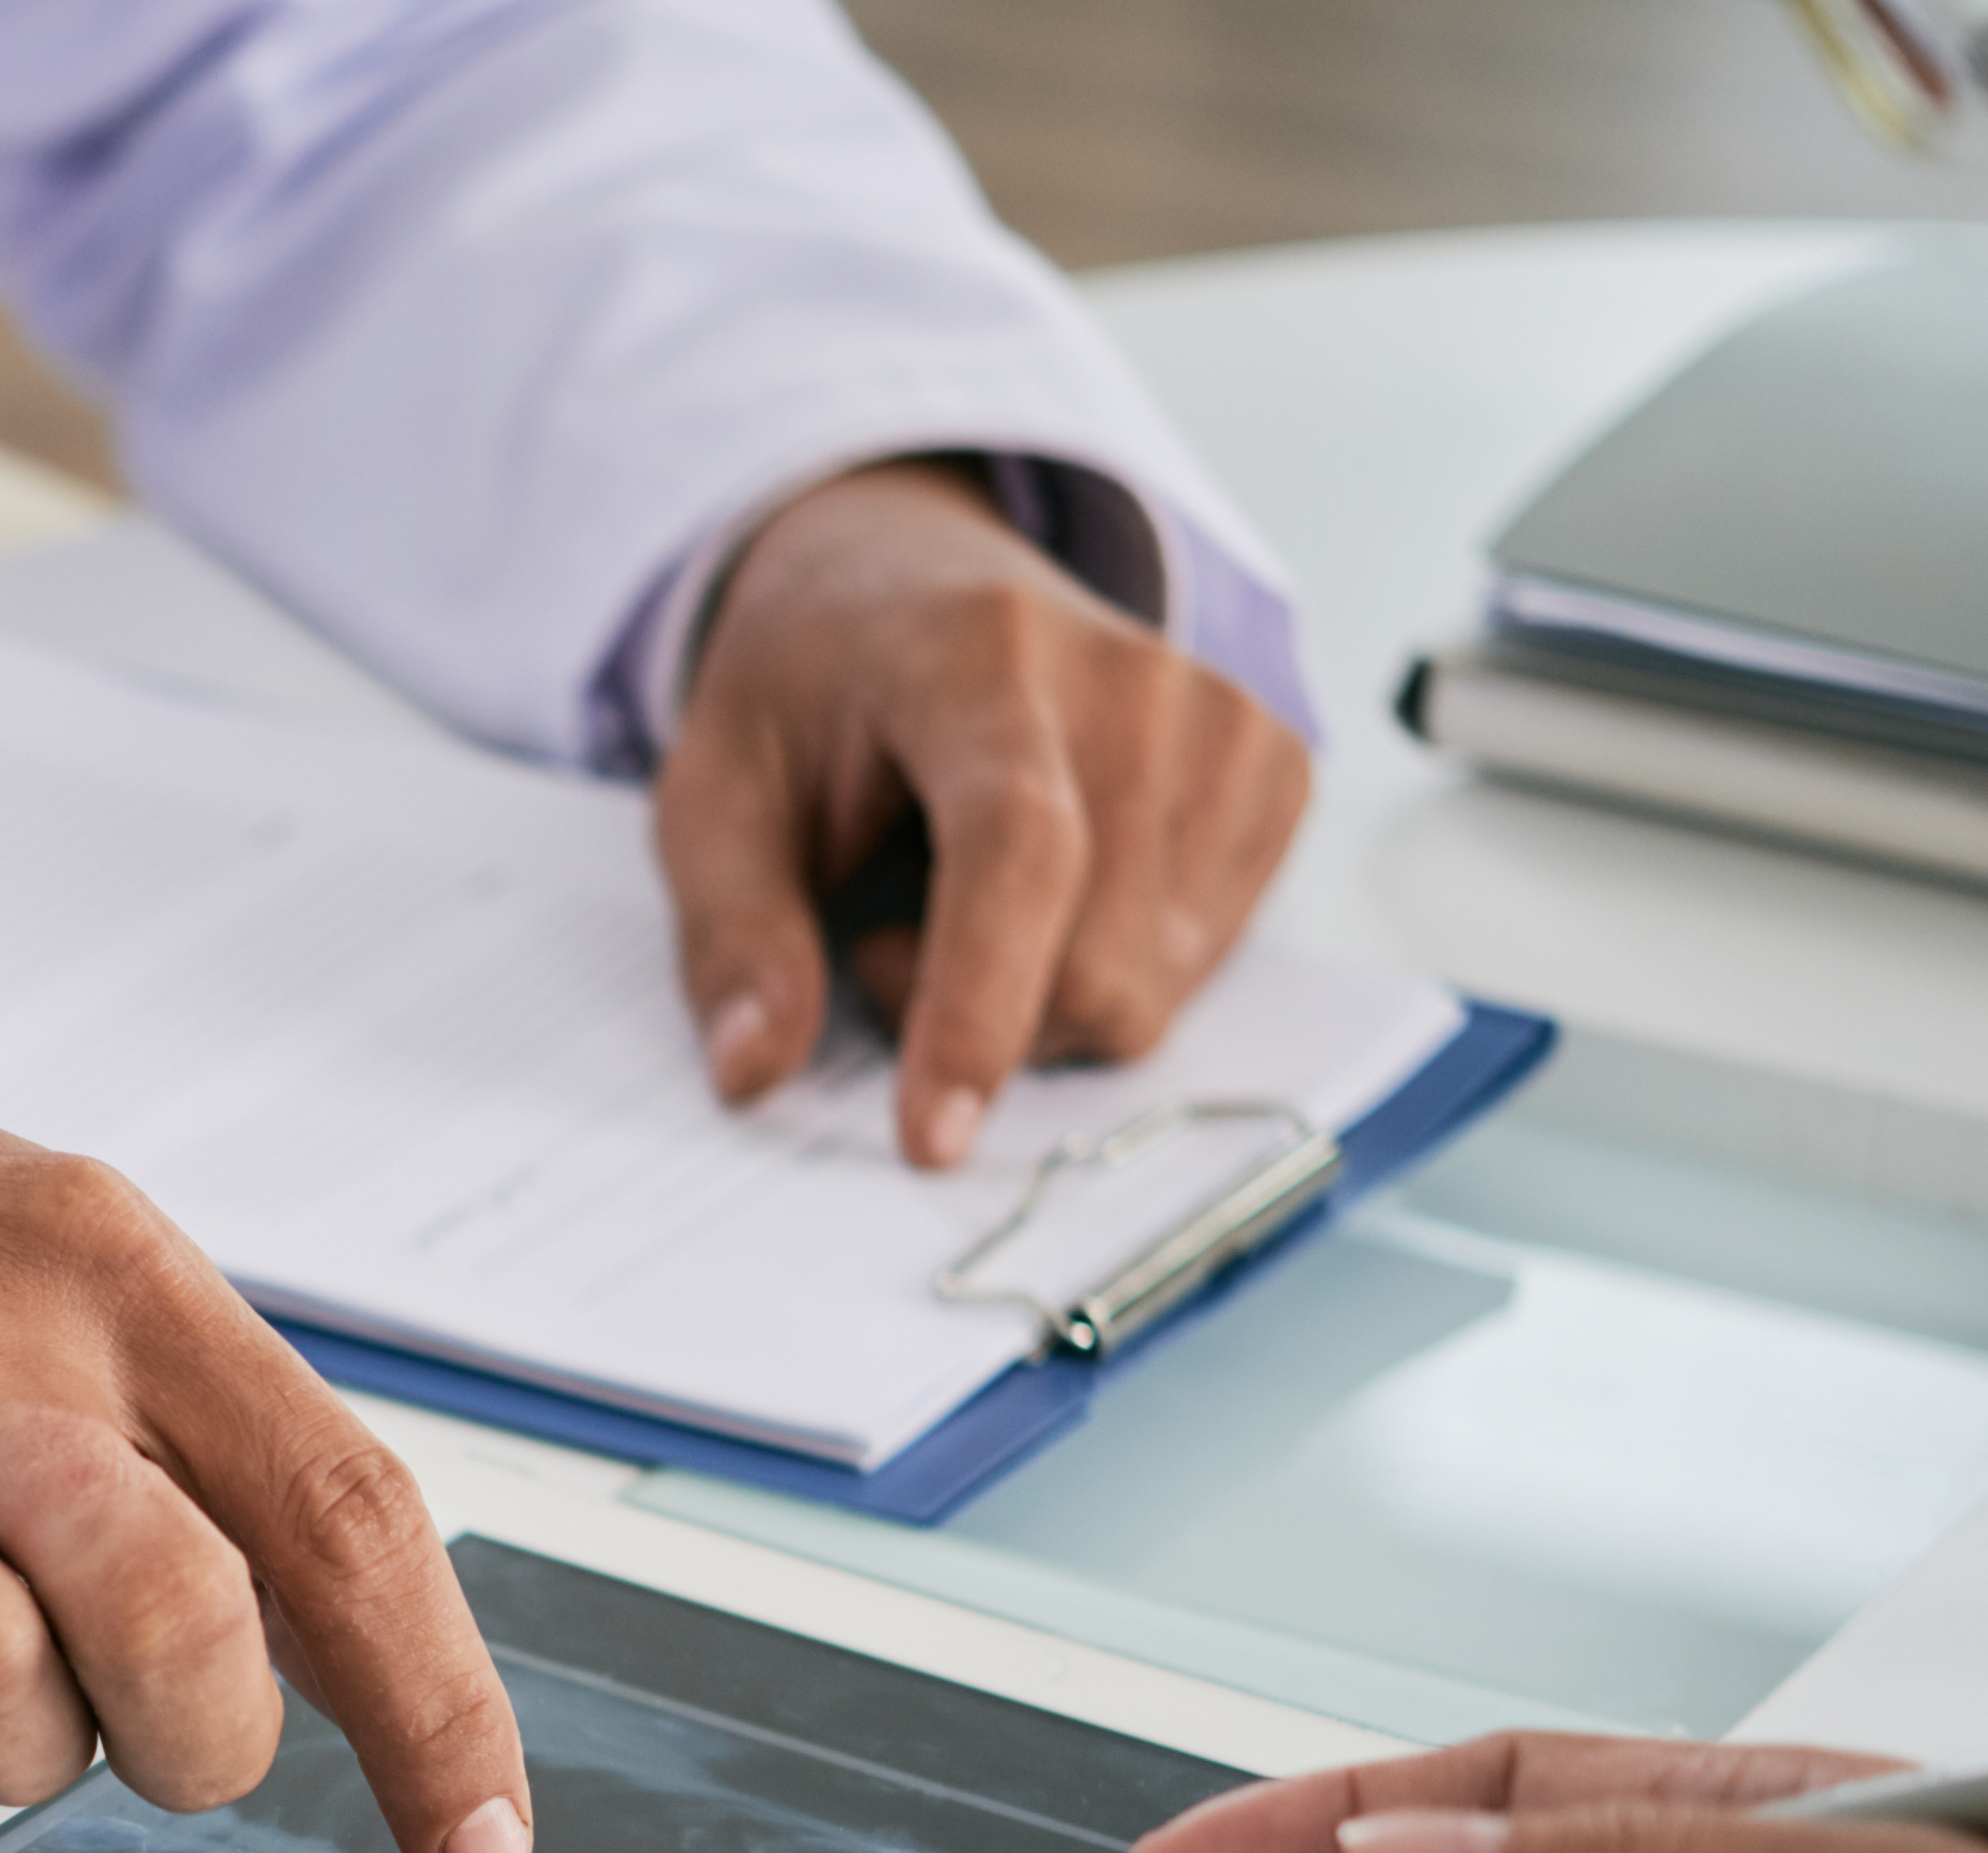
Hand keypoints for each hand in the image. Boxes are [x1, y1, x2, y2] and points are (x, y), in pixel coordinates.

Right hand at [0, 984, 533, 1852]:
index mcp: (94, 1263)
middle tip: (132, 1735)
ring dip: (2, 1764)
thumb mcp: (18, 1245)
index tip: (478, 1848)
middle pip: (185, 1626)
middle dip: (190, 1743)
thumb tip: (346, 1631)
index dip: (436, 1712)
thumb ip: (177, 1415)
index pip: (340, 1511)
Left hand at [661, 462, 1313, 1171]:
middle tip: (885, 935)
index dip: (975, 1008)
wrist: (914, 580)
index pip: (1017, 852)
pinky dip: (1109, 967)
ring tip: (962, 893)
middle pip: (1096, 964)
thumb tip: (754, 1071)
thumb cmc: (814, 693)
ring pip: (1151, 987)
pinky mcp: (1275, 770)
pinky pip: (1201, 963)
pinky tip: (1053, 889)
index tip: (930, 1136)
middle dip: (976, 1018)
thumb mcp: (712, 795)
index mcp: (981, 657)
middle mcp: (1134, 678)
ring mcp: (1225, 722)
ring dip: (1036, 996)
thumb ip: (730, 934)